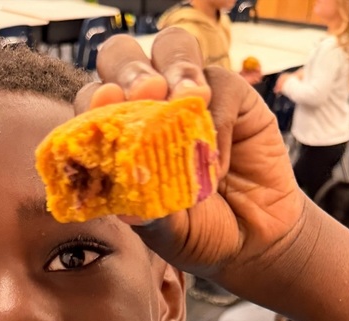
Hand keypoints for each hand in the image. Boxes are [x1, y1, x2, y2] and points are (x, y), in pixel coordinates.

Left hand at [78, 29, 303, 286]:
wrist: (254, 242)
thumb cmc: (201, 234)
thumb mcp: (168, 234)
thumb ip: (149, 218)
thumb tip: (128, 211)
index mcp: (120, 136)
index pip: (94, 102)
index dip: (96, 99)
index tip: (107, 102)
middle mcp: (150, 108)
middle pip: (125, 58)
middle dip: (133, 70)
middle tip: (147, 92)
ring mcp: (190, 97)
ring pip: (174, 49)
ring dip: (178, 70)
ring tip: (190, 102)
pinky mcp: (233, 97)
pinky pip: (222, 84)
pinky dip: (221, 119)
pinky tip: (220, 163)